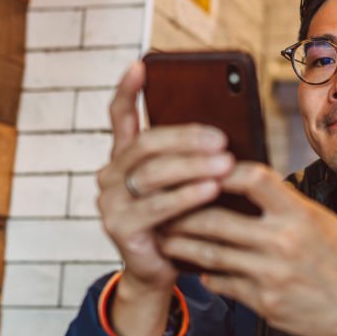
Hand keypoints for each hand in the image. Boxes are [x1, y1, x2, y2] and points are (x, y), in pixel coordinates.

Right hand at [94, 61, 233, 335]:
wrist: (162, 271)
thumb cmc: (181, 220)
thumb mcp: (186, 184)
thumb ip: (192, 158)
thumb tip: (226, 130)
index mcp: (124, 158)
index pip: (120, 116)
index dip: (129, 90)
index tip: (141, 64)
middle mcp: (110, 175)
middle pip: (146, 144)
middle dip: (186, 137)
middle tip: (221, 137)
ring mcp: (111, 202)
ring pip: (152, 174)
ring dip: (192, 166)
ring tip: (224, 162)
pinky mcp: (120, 229)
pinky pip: (156, 207)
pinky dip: (187, 196)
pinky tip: (212, 189)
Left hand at [159, 162, 336, 335]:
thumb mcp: (319, 220)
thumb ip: (283, 204)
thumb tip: (243, 182)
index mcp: (298, 214)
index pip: (251, 178)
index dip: (221, 171)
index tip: (201, 168)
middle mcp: (282, 242)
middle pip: (215, 220)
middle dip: (181, 213)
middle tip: (160, 207)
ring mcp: (270, 275)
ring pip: (210, 255)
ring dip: (181, 245)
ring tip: (164, 237)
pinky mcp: (264, 304)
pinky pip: (223, 284)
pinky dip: (206, 275)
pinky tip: (197, 269)